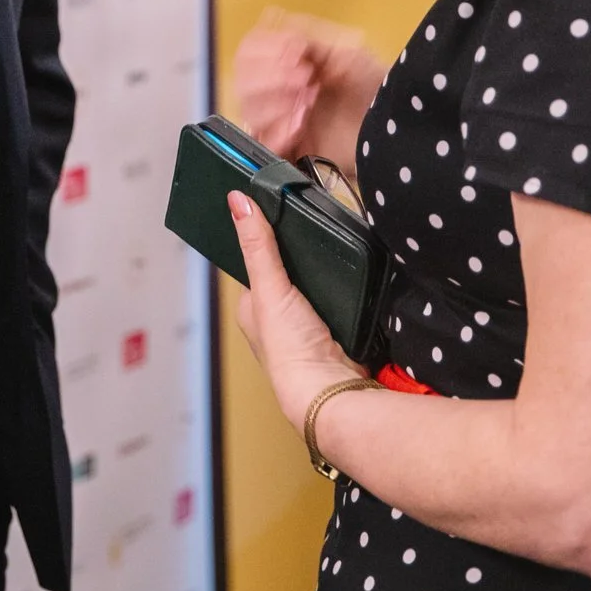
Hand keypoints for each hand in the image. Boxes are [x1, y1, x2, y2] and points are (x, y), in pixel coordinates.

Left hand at [228, 190, 363, 429]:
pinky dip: (346, 292)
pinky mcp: (337, 333)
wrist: (333, 390)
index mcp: (253, 310)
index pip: (257, 264)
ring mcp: (308, 327)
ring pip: (317, 287)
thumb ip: (258, 246)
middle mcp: (277, 320)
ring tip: (338, 250)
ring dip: (327, 276)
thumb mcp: (270, 289)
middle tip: (318, 230)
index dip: (266, 240)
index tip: (282, 213)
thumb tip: (236, 200)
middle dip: (302, 258)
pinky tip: (353, 280)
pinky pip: (340, 301)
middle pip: (289, 274)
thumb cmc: (290, 351)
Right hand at [233, 10, 384, 169]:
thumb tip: (272, 20)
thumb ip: (306, 35)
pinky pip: (261, 140)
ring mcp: (280, 118)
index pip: (250, 49)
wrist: (394, 130)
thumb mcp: (346, 49)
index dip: (266, 49)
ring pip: (248, 108)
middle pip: (243, 78)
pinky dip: (277, 130)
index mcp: (288, 59)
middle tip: (307, 79)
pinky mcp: (286, 147)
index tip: (297, 54)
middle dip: (271, 77)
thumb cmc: (376, 87)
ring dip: (276, 103)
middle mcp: (278, 87)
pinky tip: (300, 126)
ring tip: (308, 104)